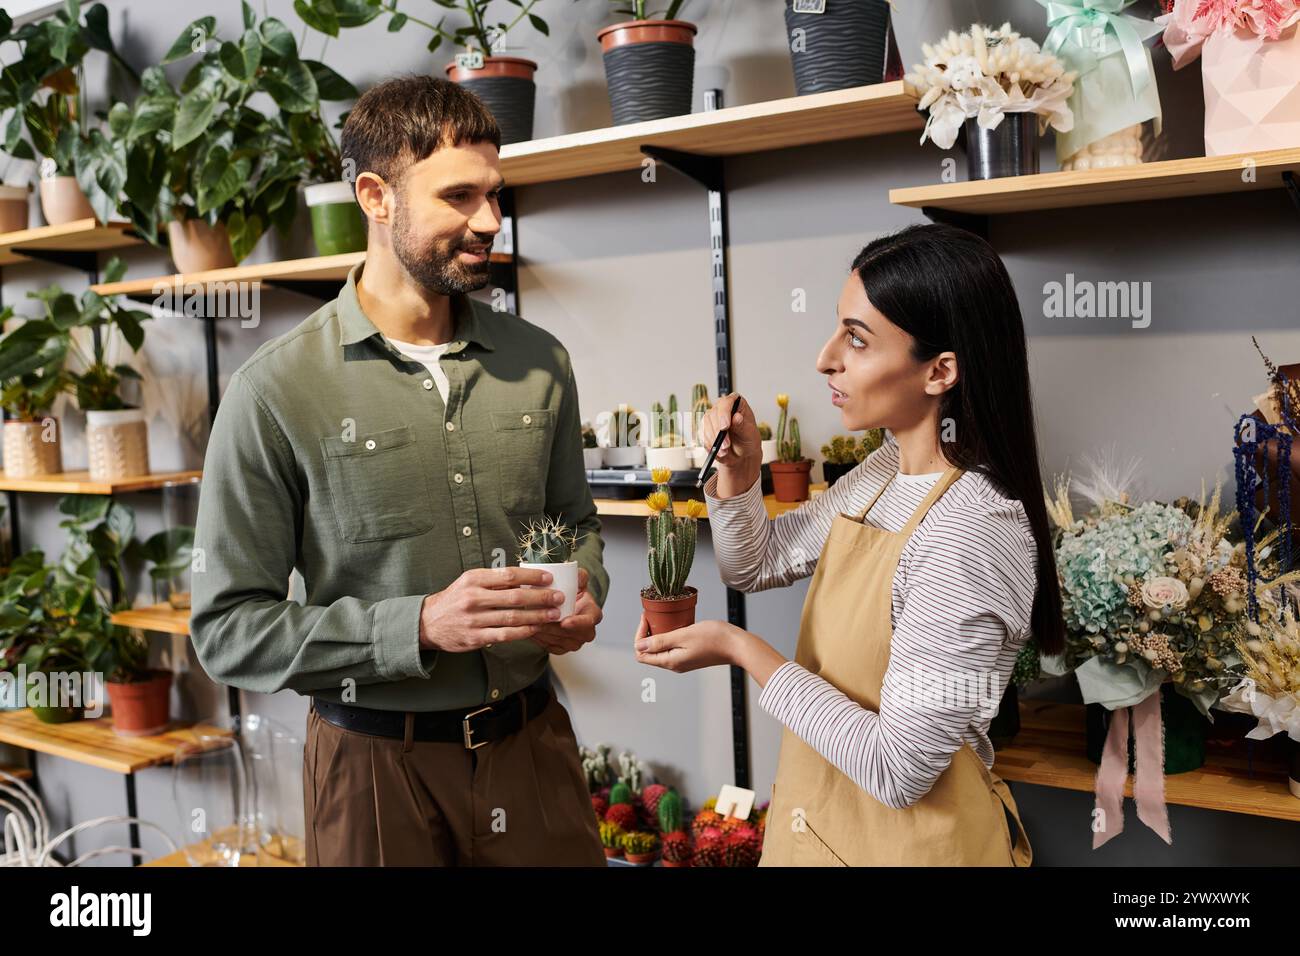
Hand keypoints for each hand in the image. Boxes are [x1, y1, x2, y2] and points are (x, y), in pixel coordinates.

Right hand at [418, 567, 565, 651]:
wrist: (427, 623)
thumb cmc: (455, 599)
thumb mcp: (469, 582)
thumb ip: (494, 580)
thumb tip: (526, 578)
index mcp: (473, 579)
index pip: (508, 575)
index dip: (532, 576)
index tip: (549, 578)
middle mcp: (473, 598)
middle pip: (514, 597)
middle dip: (541, 597)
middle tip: (559, 597)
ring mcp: (473, 619)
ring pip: (512, 617)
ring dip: (537, 616)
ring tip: (554, 614)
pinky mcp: (474, 638)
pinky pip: (504, 635)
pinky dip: (523, 632)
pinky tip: (536, 629)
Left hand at [531, 567, 602, 654]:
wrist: (566, 607)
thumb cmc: (573, 594)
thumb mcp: (579, 582)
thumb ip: (580, 576)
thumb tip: (576, 574)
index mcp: (593, 615)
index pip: (588, 621)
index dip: (577, 623)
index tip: (565, 621)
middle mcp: (586, 632)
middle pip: (568, 633)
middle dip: (553, 627)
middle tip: (538, 619)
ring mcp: (573, 643)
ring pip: (556, 640)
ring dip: (543, 632)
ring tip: (529, 622)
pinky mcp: (561, 649)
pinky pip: (547, 646)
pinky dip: (538, 638)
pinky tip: (529, 628)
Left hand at [633, 614, 738, 672]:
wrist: (736, 645)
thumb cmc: (714, 639)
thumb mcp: (683, 635)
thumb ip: (660, 641)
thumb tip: (639, 646)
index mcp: (670, 661)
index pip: (641, 654)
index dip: (639, 636)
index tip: (646, 619)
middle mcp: (675, 664)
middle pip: (649, 653)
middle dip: (647, 634)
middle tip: (652, 617)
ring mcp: (682, 661)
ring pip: (661, 650)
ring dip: (658, 635)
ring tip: (662, 620)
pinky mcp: (690, 657)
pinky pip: (672, 648)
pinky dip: (668, 637)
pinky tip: (675, 626)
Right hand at [698, 392, 760, 496]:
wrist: (743, 458)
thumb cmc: (750, 443)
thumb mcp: (751, 436)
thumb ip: (743, 426)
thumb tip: (736, 417)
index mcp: (737, 404)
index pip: (727, 401)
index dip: (725, 412)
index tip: (727, 425)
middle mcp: (723, 409)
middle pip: (713, 414)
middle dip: (718, 432)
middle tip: (726, 447)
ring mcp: (712, 420)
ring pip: (706, 426)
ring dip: (714, 441)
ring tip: (726, 452)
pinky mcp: (705, 431)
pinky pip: (704, 438)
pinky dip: (710, 447)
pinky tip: (720, 453)